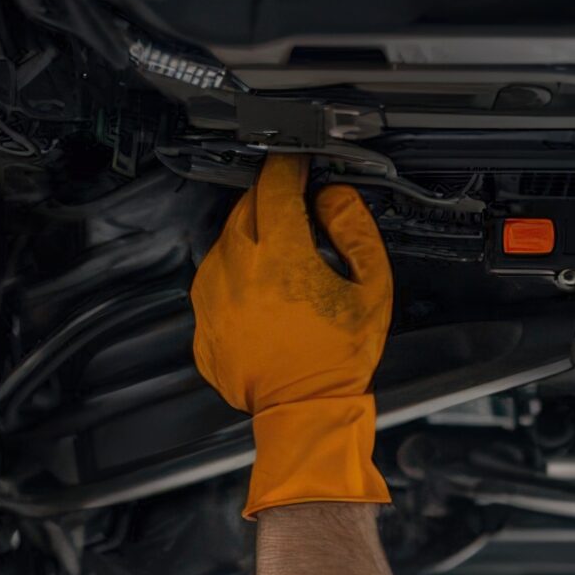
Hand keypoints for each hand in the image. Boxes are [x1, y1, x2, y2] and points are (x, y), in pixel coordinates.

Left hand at [191, 153, 393, 516]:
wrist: (305, 412)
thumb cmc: (340, 361)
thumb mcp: (371, 291)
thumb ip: (356, 234)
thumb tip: (335, 200)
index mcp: (281, 256)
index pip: (275, 186)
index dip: (288, 167)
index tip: (296, 162)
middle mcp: (238, 268)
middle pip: (247, 208)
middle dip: (270, 203)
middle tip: (296, 215)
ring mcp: (213, 293)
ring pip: (227, 241)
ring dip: (252, 241)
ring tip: (283, 267)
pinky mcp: (203, 318)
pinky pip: (215, 279)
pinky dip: (237, 276)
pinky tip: (264, 297)